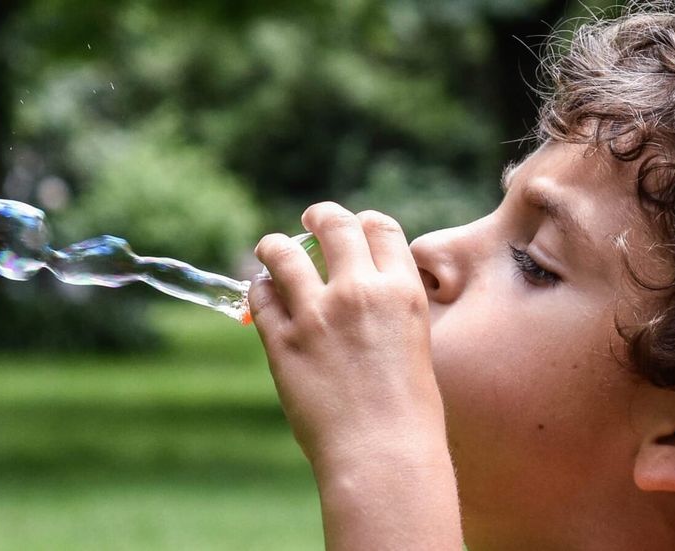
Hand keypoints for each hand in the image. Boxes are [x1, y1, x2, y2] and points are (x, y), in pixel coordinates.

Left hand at [249, 201, 445, 469]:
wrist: (382, 455)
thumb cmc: (407, 413)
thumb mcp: (413, 344)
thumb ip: (387, 310)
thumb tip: (359, 288)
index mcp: (402, 291)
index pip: (380, 228)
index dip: (364, 222)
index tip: (354, 225)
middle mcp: (359, 292)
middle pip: (334, 226)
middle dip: (320, 216)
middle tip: (310, 219)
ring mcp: (316, 315)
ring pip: (284, 253)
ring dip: (275, 246)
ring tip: (270, 248)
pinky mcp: (282, 341)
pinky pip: (261, 297)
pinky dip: (260, 290)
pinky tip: (263, 293)